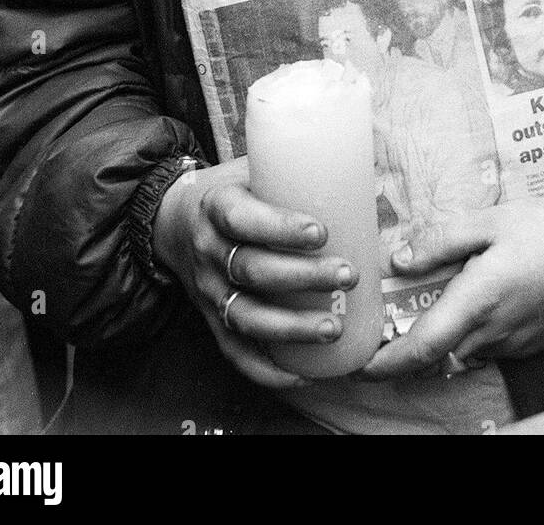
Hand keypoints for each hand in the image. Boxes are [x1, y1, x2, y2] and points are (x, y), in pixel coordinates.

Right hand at [152, 158, 358, 389]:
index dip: (280, 227)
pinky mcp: (212, 321)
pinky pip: (235, 353)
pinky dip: (268, 370)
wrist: (174, 222)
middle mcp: (209, 251)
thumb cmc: (232, 191)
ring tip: (334, 328)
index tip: (322, 231)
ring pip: (247, 317)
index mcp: (217, 207)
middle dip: (304, 278)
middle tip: (348, 275)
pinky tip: (302, 376)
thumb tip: (368, 169)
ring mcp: (209, 291)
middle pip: (253, 271)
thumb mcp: (251, 168)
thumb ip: (296, 169)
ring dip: (291, 328)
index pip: (243, 219)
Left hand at [363, 198, 543, 377]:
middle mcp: (494, 331)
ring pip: (459, 352)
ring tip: (428, 302)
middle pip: (436, 355)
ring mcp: (513, 343)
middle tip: (384, 325)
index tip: (361, 364)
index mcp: (479, 298)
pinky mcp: (528, 345)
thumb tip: (398, 261)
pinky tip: (468, 301)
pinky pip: (484, 347)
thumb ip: (440, 242)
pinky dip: (466, 334)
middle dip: (405, 348)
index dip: (387, 362)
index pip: (423, 347)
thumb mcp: (490, 221)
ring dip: (438, 338)